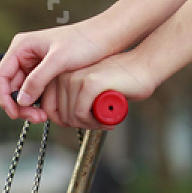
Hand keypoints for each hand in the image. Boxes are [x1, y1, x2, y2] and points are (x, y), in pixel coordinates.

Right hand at [0, 20, 121, 122]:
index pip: (1, 77)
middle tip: (36, 119)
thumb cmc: (84, 41)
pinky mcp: (47, 71)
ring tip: (43, 117)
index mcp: (22, 46)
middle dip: (20, 106)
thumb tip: (21, 100)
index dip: (5, 98)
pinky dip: (38, 102)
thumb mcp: (59, 60)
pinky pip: (35, 90)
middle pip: (11, 87)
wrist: (105, 37)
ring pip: (23, 91)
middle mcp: (25, 54)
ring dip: (29, 106)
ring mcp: (35, 63)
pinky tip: (47, 109)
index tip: (15, 114)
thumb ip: (38, 79)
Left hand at [29, 51, 158, 129]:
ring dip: (88, 125)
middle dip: (79, 125)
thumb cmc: (119, 80)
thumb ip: (72, 99)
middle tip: (97, 123)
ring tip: (104, 120)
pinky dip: (94, 122)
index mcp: (61, 73)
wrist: (143, 67)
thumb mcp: (88, 89)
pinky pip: (81, 114)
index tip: (81, 123)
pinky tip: (107, 119)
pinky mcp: (89, 83)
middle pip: (59, 115)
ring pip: (71, 116)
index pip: (48, 107)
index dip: (64, 122)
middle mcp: (64, 73)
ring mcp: (76, 76)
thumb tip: (61, 119)